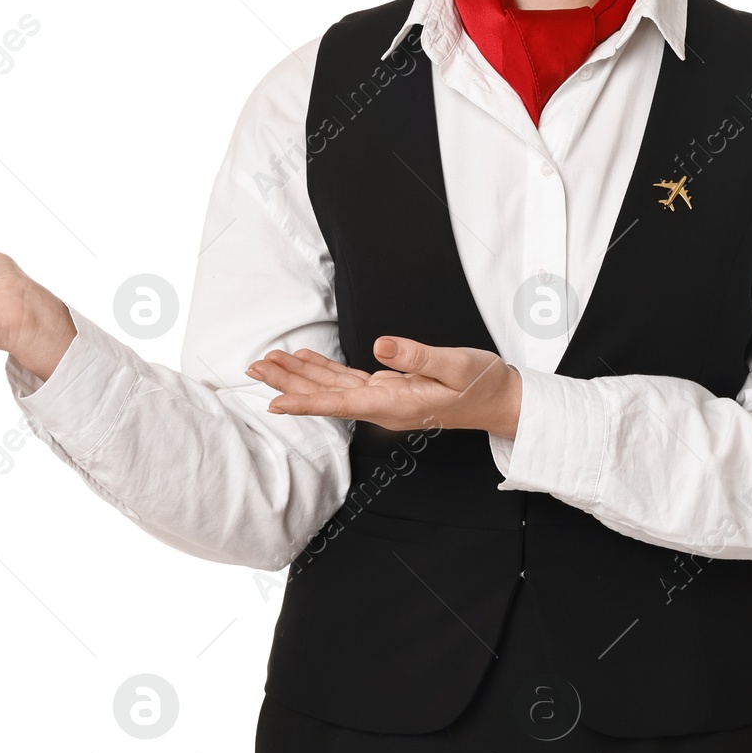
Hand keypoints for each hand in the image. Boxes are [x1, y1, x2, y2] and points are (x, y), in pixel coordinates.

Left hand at [247, 336, 522, 438]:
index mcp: (395, 404)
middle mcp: (383, 405)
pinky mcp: (388, 388)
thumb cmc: (481, 383)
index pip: (340, 404)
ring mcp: (384, 398)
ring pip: (331, 387)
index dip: (304, 402)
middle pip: (325, 396)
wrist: (499, 400)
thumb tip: (380, 347)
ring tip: (266, 363)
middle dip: (287, 384)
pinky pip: (347, 380)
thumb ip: (417, 357)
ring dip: (298, 376)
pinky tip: (303, 361)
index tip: (272, 404)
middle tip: (252, 368)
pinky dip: (322, 370)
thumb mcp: (455, 365)